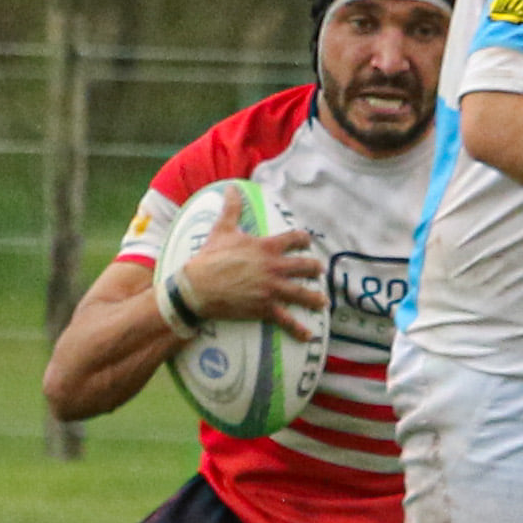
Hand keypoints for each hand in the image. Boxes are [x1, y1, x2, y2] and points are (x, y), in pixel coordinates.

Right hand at [182, 185, 326, 338]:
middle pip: (305, 266)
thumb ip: (232, 208)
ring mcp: (272, 289)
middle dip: (315, 269)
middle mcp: (274, 267)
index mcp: (266, 247)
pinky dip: (299, 329)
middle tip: (319, 271)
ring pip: (302, 294)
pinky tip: (309, 336)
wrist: (198, 287)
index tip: (308, 241)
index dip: (304, 239)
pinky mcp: (265, 308)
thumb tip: (231, 187)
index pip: (294, 239)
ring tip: (323, 302)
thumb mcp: (222, 229)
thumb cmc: (210, 257)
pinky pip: (286, 320)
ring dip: (315, 298)